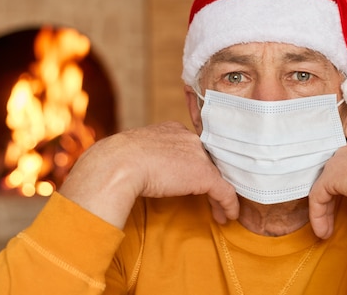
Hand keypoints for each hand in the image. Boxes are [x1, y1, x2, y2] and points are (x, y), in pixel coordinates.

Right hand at [60, 122, 238, 228]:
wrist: (120, 164)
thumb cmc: (119, 160)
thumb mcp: (136, 151)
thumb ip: (149, 156)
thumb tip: (143, 169)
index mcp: (173, 129)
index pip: (192, 149)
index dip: (196, 166)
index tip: (193, 180)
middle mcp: (189, 138)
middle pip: (208, 161)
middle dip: (212, 180)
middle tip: (213, 197)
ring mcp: (199, 156)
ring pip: (217, 177)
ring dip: (220, 196)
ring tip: (221, 211)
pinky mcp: (205, 175)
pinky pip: (224, 192)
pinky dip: (228, 205)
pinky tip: (228, 216)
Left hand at [308, 134, 346, 238]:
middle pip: (341, 169)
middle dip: (338, 190)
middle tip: (339, 213)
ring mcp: (343, 160)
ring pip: (328, 185)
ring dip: (326, 210)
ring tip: (328, 230)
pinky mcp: (331, 177)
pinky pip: (319, 197)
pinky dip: (318, 216)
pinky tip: (324, 232)